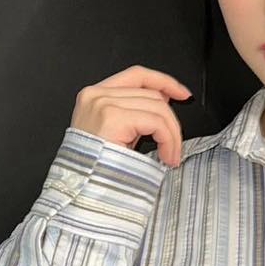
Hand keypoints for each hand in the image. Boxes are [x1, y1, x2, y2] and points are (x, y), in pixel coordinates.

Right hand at [70, 64, 192, 167]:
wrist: (82, 190)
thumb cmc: (97, 168)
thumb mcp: (117, 133)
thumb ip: (135, 113)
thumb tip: (164, 101)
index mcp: (94, 95)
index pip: (136, 75)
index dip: (163, 81)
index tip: (182, 93)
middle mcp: (96, 95)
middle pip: (151, 94)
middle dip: (171, 122)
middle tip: (174, 147)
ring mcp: (103, 104)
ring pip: (158, 108)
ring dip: (172, 135)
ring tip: (170, 156)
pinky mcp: (112, 118)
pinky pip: (156, 122)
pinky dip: (168, 139)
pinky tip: (166, 156)